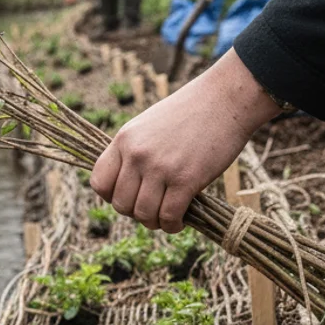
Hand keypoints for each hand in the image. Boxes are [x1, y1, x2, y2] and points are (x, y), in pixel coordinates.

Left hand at [90, 49, 281, 232]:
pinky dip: (172, 226)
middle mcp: (137, 155)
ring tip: (166, 217)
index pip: (99, 183)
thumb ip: (133, 152)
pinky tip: (179, 221)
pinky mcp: (186, 179)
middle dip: (135, 213)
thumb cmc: (189, 112)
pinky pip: (168, 216)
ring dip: (154, 222)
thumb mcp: (147, 125)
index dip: (111, 197)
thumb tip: (126, 185)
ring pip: (143, 214)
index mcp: (124, 140)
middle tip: (152, 208)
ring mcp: (160, 168)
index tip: (129, 196)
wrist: (225, 98)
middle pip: (120, 204)